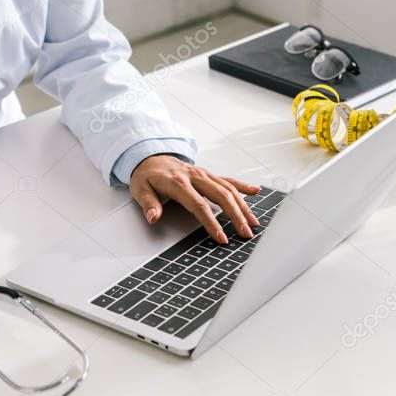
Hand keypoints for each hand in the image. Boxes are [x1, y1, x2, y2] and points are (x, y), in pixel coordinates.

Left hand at [128, 155, 259, 244]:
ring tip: (253, 222)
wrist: (149, 157)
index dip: (212, 223)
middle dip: (236, 216)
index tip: (221, 237)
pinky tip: (255, 191)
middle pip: (221, 196)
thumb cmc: (146, 176)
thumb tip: (153, 217)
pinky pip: (228, 179)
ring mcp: (203, 174)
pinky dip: (242, 185)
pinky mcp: (207, 174)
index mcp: (179, 183)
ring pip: (228, 189)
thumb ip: (148, 205)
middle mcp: (195, 176)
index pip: (199, 205)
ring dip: (243, 206)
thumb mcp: (140, 190)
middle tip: (245, 233)